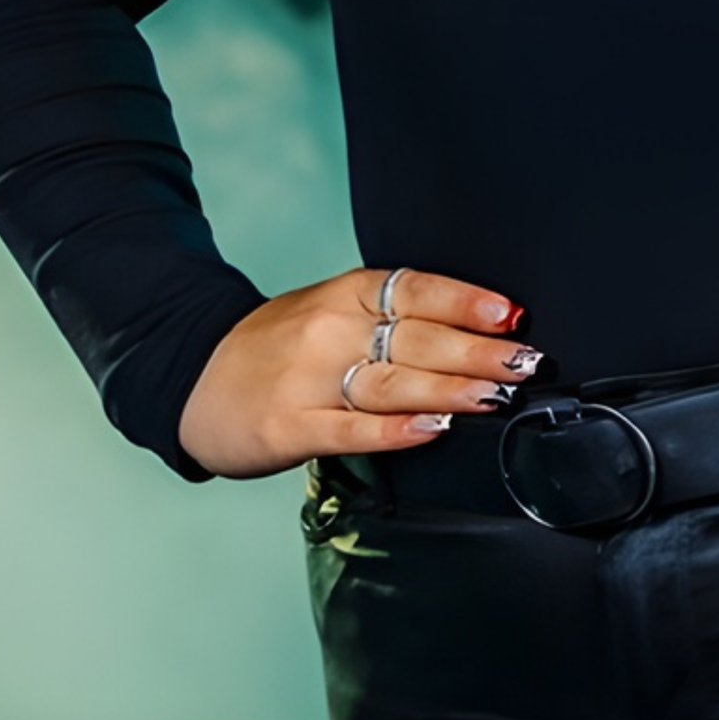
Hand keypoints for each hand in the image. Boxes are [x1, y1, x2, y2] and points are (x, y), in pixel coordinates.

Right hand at [176, 265, 545, 478]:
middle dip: (476, 351)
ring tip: (495, 395)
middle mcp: (330, 329)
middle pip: (415, 338)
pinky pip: (350, 428)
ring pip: (391, 382)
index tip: (509, 314)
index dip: (466, 301)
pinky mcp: (289, 426)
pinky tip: (430, 430)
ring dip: (450, 389)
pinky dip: (394, 429)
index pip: (416, 289)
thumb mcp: (332, 310)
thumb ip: (390, 319)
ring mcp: (308, 379)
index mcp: (345, 293)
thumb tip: (474, 331)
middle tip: (524, 362)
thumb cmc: (279, 345)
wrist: (194, 373)